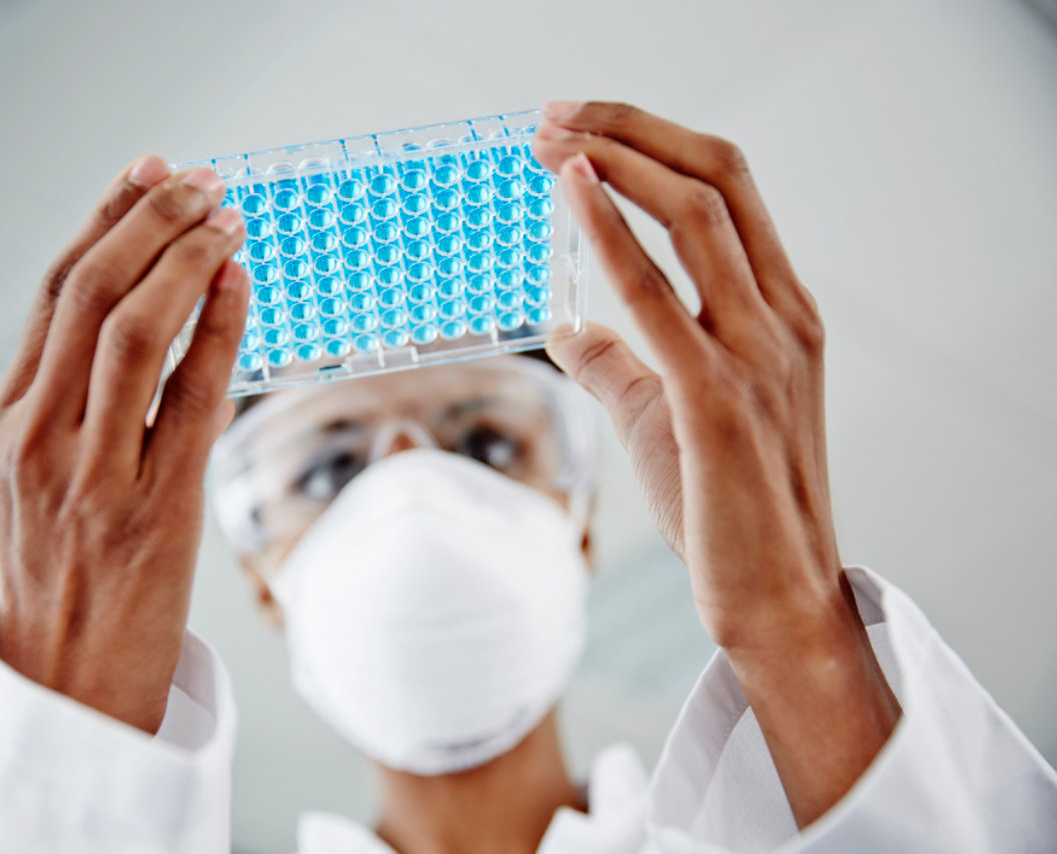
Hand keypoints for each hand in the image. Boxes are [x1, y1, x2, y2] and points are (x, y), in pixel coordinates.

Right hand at [0, 155, 249, 733]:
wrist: (67, 689)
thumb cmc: (65, 585)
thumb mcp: (39, 489)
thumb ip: (72, 412)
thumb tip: (150, 329)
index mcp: (8, 426)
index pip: (54, 295)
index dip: (104, 222)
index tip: (145, 176)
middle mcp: (37, 439)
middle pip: (88, 294)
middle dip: (147, 221)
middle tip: (197, 180)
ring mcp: (90, 474)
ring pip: (130, 331)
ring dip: (183, 259)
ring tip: (224, 216)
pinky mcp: (152, 509)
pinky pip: (187, 397)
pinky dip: (216, 329)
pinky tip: (238, 285)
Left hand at [533, 101, 898, 825]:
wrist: (776, 597)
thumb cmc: (728, 506)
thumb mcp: (668, 414)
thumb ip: (619, 362)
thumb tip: (564, 329)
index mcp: (781, 312)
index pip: (727, 190)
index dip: (654, 144)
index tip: (583, 131)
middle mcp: (780, 318)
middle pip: (716, 177)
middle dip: (632, 130)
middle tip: (554, 116)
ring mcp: (759, 354)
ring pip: (698, 215)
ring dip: (617, 162)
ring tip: (550, 141)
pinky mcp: (720, 399)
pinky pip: (659, 294)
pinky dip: (613, 233)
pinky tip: (573, 197)